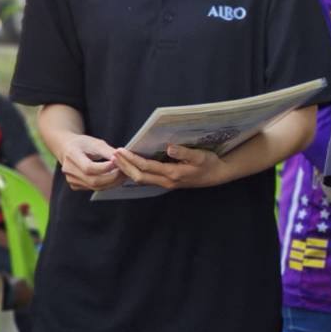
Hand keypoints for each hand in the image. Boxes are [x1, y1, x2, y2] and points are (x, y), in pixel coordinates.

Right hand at [57, 133, 123, 190]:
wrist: (67, 148)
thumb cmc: (83, 143)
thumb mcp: (95, 142)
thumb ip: (108, 151)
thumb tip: (123, 159)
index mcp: (71, 155)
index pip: (89, 168)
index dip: (105, 168)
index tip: (117, 163)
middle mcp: (69, 170)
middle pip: (93, 180)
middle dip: (113, 177)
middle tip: (125, 171)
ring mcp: (71, 180)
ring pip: (95, 187)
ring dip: (112, 182)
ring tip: (123, 174)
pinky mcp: (75, 185)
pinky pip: (94, 188)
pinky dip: (107, 184)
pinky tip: (115, 178)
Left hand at [111, 144, 233, 190]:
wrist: (217, 175)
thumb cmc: (210, 164)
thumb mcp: (200, 156)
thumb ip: (184, 152)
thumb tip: (169, 147)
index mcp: (173, 173)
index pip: (147, 167)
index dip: (132, 159)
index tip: (121, 151)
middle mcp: (167, 181)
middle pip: (139, 176)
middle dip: (124, 166)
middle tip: (113, 155)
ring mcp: (166, 183)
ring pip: (141, 179)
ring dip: (128, 170)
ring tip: (117, 160)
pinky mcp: (167, 182)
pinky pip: (147, 179)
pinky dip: (135, 172)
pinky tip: (130, 167)